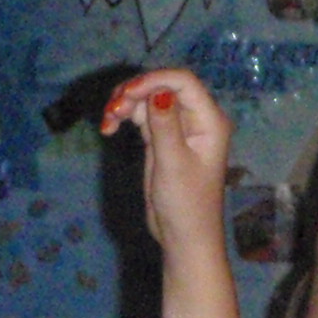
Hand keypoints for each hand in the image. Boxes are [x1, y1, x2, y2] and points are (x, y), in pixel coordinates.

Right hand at [101, 69, 233, 255]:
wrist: (183, 236)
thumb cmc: (186, 205)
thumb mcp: (173, 163)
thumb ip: (165, 126)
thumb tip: (159, 93)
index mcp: (209, 121)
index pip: (183, 82)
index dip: (154, 80)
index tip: (127, 94)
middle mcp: (196, 119)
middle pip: (162, 86)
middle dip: (134, 92)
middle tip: (112, 111)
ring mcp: (178, 127)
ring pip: (147, 98)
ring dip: (124, 104)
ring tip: (108, 123)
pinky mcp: (162, 138)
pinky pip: (141, 115)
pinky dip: (123, 117)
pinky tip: (108, 129)